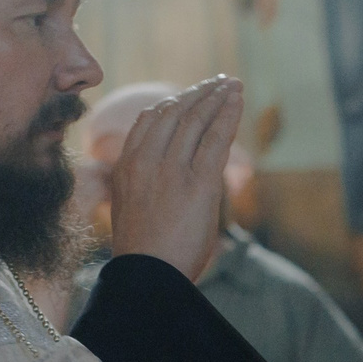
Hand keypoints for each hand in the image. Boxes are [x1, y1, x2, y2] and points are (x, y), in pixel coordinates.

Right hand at [109, 76, 241, 282]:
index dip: (172, 103)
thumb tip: (159, 179)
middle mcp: (146, 161)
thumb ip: (141, 185)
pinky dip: (228, 112)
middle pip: (173, 113)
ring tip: (230, 84)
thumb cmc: (144, 254)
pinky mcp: (199, 182)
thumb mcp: (129, 211)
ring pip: (195, 119)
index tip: (188, 95)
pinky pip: (216, 137)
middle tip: (217, 83)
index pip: (148, 121)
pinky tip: (236, 98)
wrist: (149, 278)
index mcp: (126, 167)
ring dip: (215, 96)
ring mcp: (171, 169)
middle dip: (198, 94)